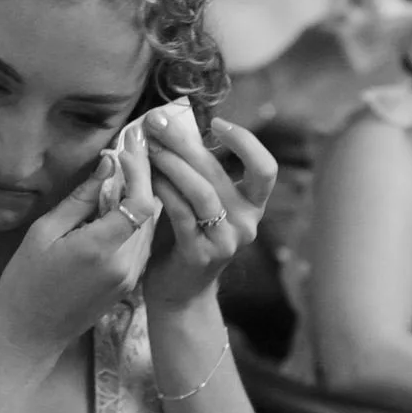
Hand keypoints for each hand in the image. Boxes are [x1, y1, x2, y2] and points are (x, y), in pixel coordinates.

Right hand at [0, 154, 157, 361]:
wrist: (30, 336)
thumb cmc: (25, 282)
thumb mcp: (43, 234)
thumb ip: (79, 200)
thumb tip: (107, 166)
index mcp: (102, 249)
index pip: (142, 201)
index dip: (140, 171)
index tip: (127, 149)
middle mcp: (126, 264)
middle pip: (151, 212)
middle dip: (142, 179)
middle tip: (129, 151)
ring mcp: (131, 278)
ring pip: (149, 227)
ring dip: (140, 199)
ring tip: (123, 173)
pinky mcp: (130, 286)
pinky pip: (142, 244)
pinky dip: (135, 222)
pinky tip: (117, 208)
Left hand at [135, 108, 276, 309]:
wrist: (178, 290)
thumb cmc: (184, 236)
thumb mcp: (198, 200)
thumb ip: (196, 169)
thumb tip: (173, 123)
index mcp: (253, 206)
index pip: (265, 168)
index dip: (246, 142)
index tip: (216, 122)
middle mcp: (247, 223)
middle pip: (220, 173)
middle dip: (186, 142)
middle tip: (158, 122)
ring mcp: (226, 241)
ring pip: (202, 192)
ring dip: (172, 164)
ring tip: (150, 147)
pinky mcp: (200, 254)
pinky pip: (181, 214)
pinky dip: (163, 190)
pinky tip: (147, 176)